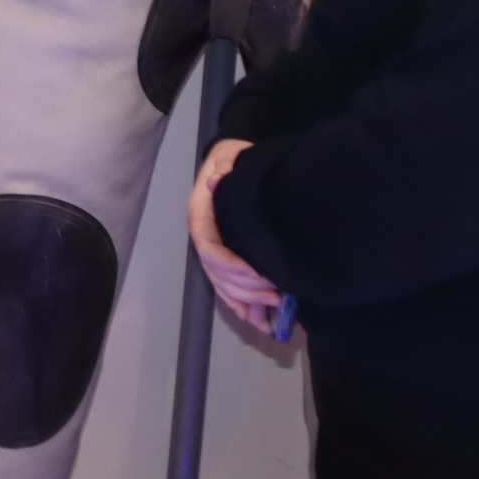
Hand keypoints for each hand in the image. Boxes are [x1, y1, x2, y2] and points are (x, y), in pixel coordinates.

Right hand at [187, 139, 285, 330]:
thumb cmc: (233, 160)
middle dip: (246, 289)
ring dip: (246, 302)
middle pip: (217, 274)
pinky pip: (227, 288)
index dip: (233, 267)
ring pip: (222, 285)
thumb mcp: (229, 158)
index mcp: (201, 215)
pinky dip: (241, 305)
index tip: (262, 275)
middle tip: (277, 295)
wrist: (232, 159)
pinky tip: (258, 320)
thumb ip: (225, 169)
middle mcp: (203, 236)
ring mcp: (213, 249)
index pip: (209, 249)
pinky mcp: (225, 257)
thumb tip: (218, 179)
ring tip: (274, 311)